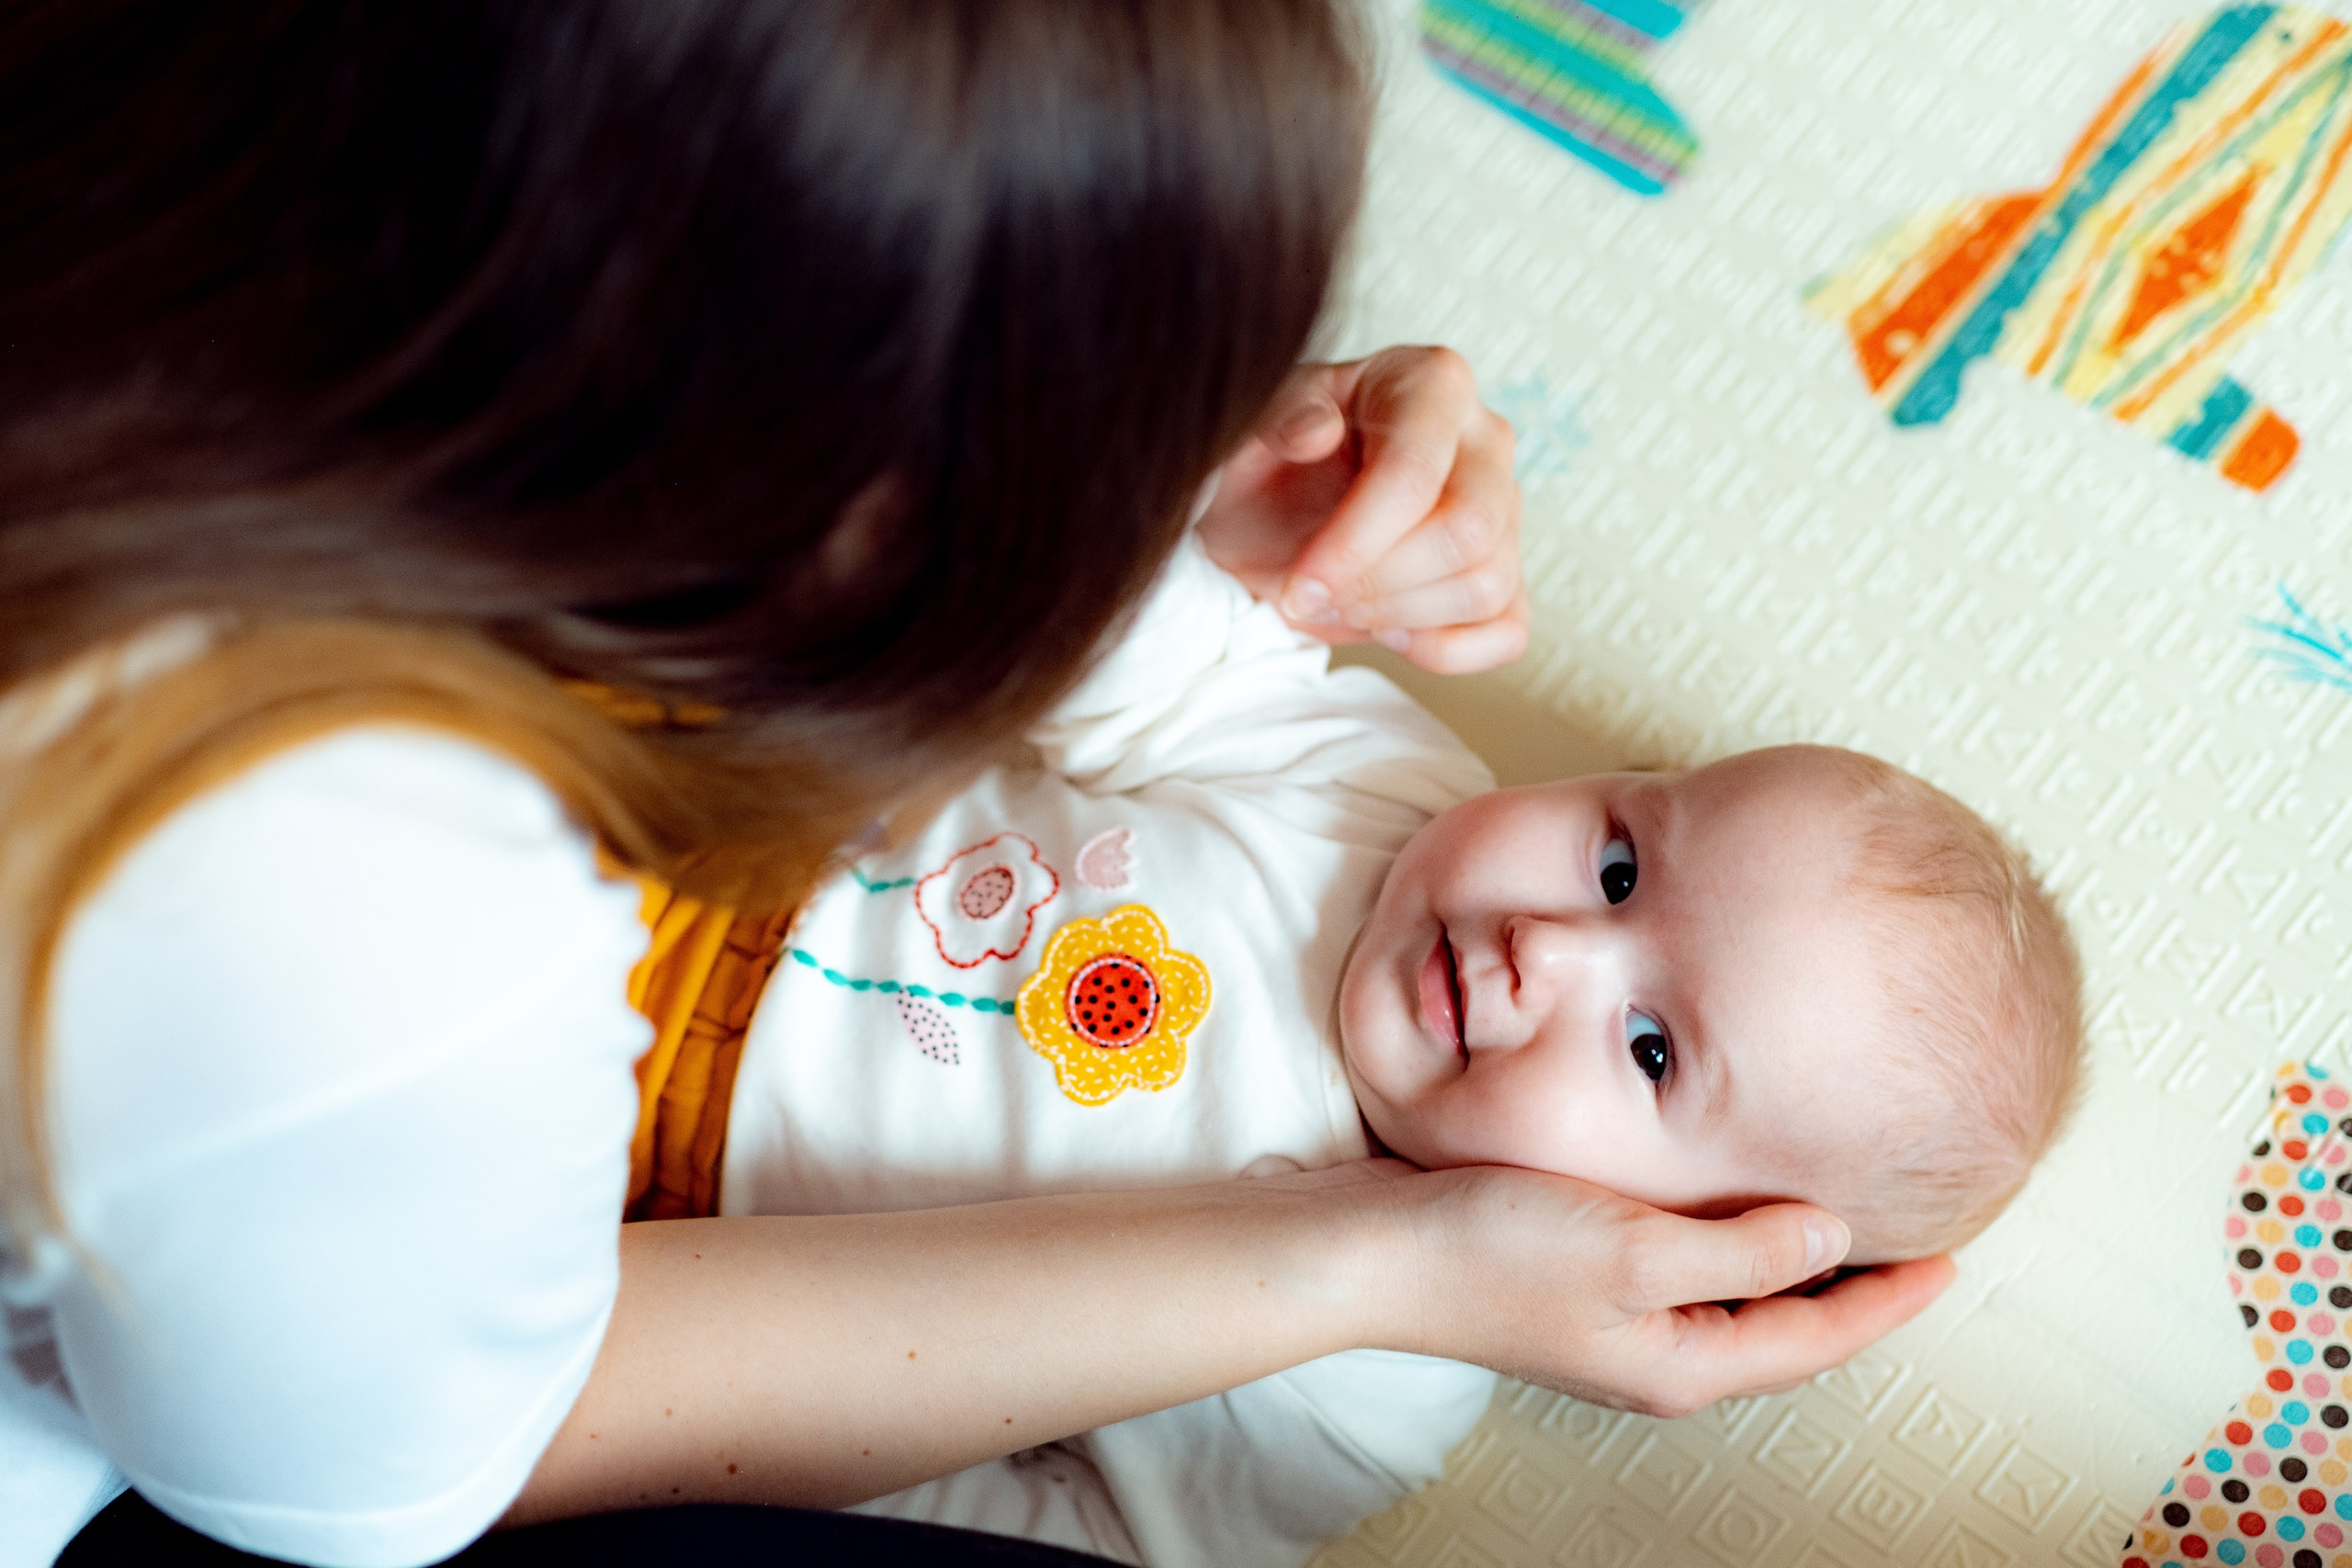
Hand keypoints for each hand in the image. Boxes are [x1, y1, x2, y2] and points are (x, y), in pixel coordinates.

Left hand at [1198, 346, 1528, 673]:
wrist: (1267, 515)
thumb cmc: (1267, 466)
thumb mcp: (1250, 430)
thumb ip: (1277, 420)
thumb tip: (1316, 432)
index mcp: (1431, 382)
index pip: (1414, 472)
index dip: (1354, 544)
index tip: (1298, 586)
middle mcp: (1485, 438)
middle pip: (1467, 532)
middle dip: (1377, 584)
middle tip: (1310, 595)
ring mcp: (1505, 509)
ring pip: (1486, 585)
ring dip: (1399, 616)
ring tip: (1339, 602)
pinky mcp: (1507, 574)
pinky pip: (1507, 632)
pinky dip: (1445, 650)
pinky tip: (1387, 631)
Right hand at [1379, 1163, 1954, 1414]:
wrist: (1368, 1254)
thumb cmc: (1487, 1252)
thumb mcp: (1635, 1247)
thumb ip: (1742, 1246)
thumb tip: (1828, 1240)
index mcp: (1681, 1362)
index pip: (1817, 1338)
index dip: (1889, 1301)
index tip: (1947, 1262)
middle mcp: (1653, 1354)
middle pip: (1782, 1328)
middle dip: (1849, 1292)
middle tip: (1908, 1242)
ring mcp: (1611, 1323)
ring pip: (1732, 1299)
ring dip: (1785, 1263)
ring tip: (1833, 1218)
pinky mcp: (1574, 1283)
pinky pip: (1680, 1269)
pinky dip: (1723, 1240)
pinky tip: (1718, 1199)